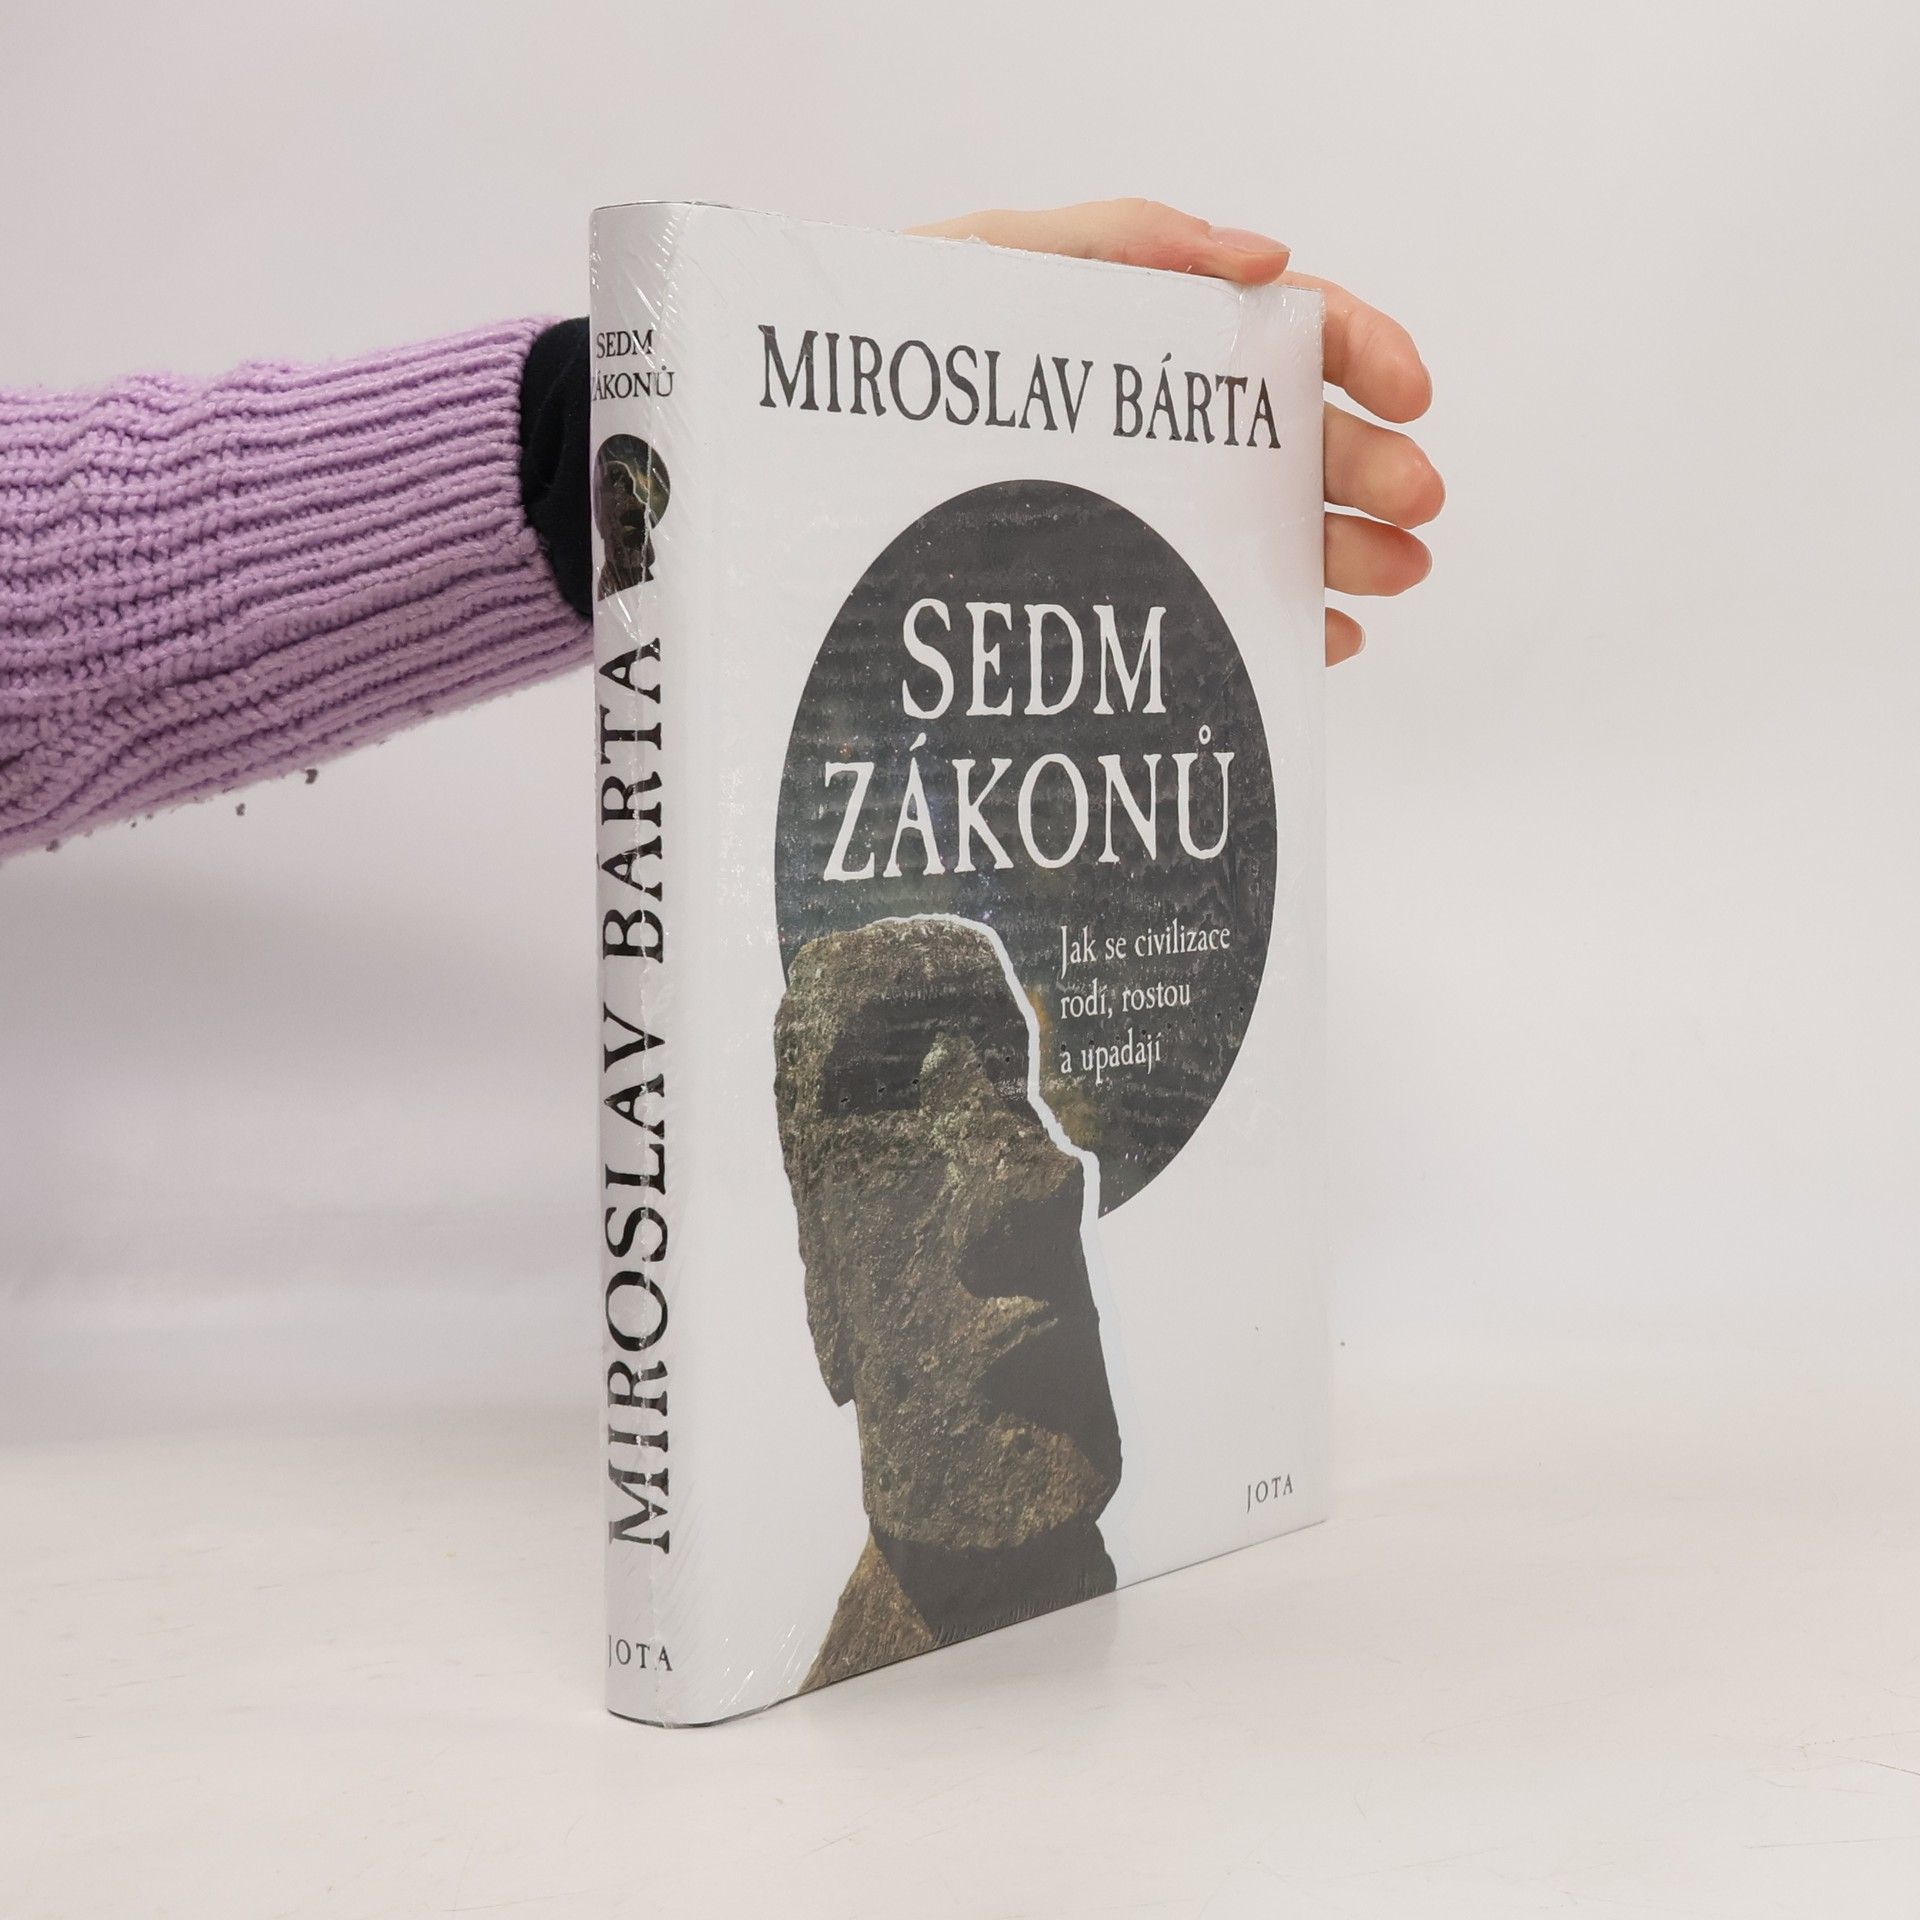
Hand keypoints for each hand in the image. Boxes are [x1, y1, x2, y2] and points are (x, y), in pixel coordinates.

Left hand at [909, 199, 1440, 664]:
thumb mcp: (994, 262)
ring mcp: (1142, 503)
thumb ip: (1125, 241)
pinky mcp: (1112, 581)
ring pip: (1270, 524)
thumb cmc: (888, 340)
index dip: (1362, 350)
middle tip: (1417, 514)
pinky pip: (1213, 601)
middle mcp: (1161, 419)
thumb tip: (1268, 257)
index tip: (1410, 395)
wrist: (800, 437)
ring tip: (1393, 578)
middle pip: (1294, 437)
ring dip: (1343, 550)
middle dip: (1370, 470)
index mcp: (1150, 333)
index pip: (1286, 328)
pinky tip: (1322, 635)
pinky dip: (1278, 617)